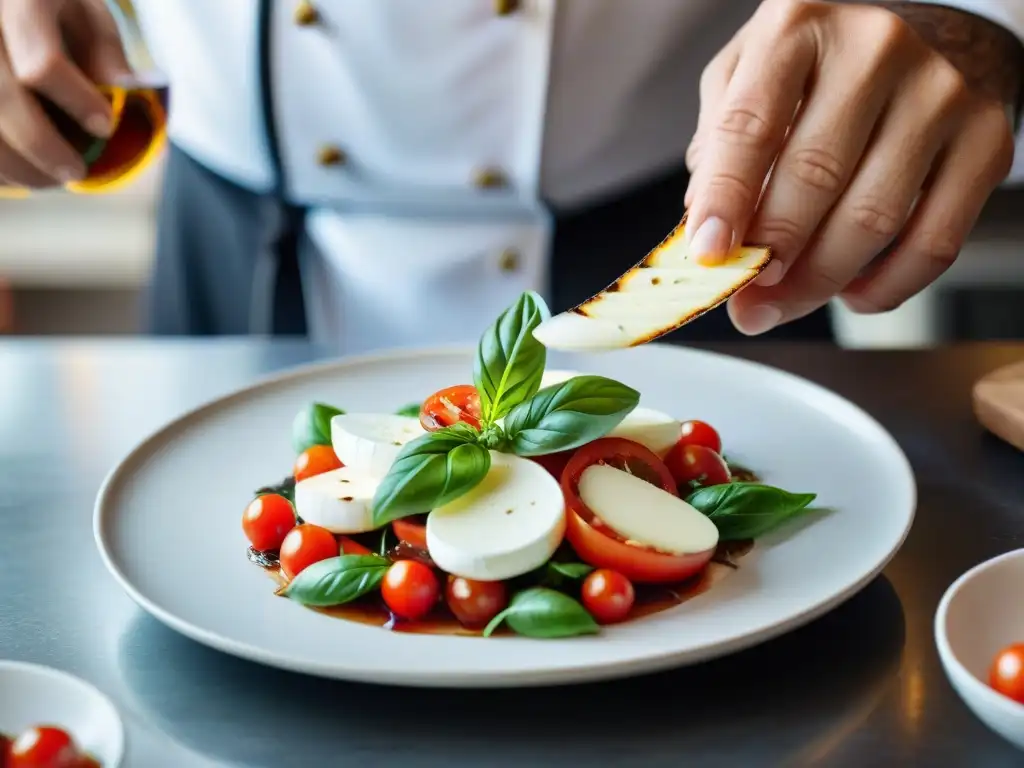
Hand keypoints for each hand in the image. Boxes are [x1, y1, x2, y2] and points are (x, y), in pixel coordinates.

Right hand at [0, 0, 130, 187]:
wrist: (10, 4)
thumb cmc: (52, 8)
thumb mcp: (87, 16)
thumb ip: (104, 52)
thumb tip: (117, 91)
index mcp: (20, 0)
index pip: (42, 65)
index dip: (76, 104)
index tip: (104, 127)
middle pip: (2, 100)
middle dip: (42, 146)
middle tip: (75, 172)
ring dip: (14, 163)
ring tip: (48, 179)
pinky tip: (19, 171)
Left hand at [684, 0, 1015, 333]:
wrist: (930, 31)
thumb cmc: (822, 63)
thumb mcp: (753, 73)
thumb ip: (720, 141)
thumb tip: (706, 226)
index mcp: (799, 28)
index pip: (751, 125)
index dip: (726, 199)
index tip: (708, 254)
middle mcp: (875, 50)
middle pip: (815, 177)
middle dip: (772, 256)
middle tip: (745, 301)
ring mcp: (939, 94)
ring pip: (873, 218)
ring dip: (819, 281)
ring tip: (784, 303)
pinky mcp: (986, 140)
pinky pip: (934, 242)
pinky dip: (886, 287)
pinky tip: (852, 295)